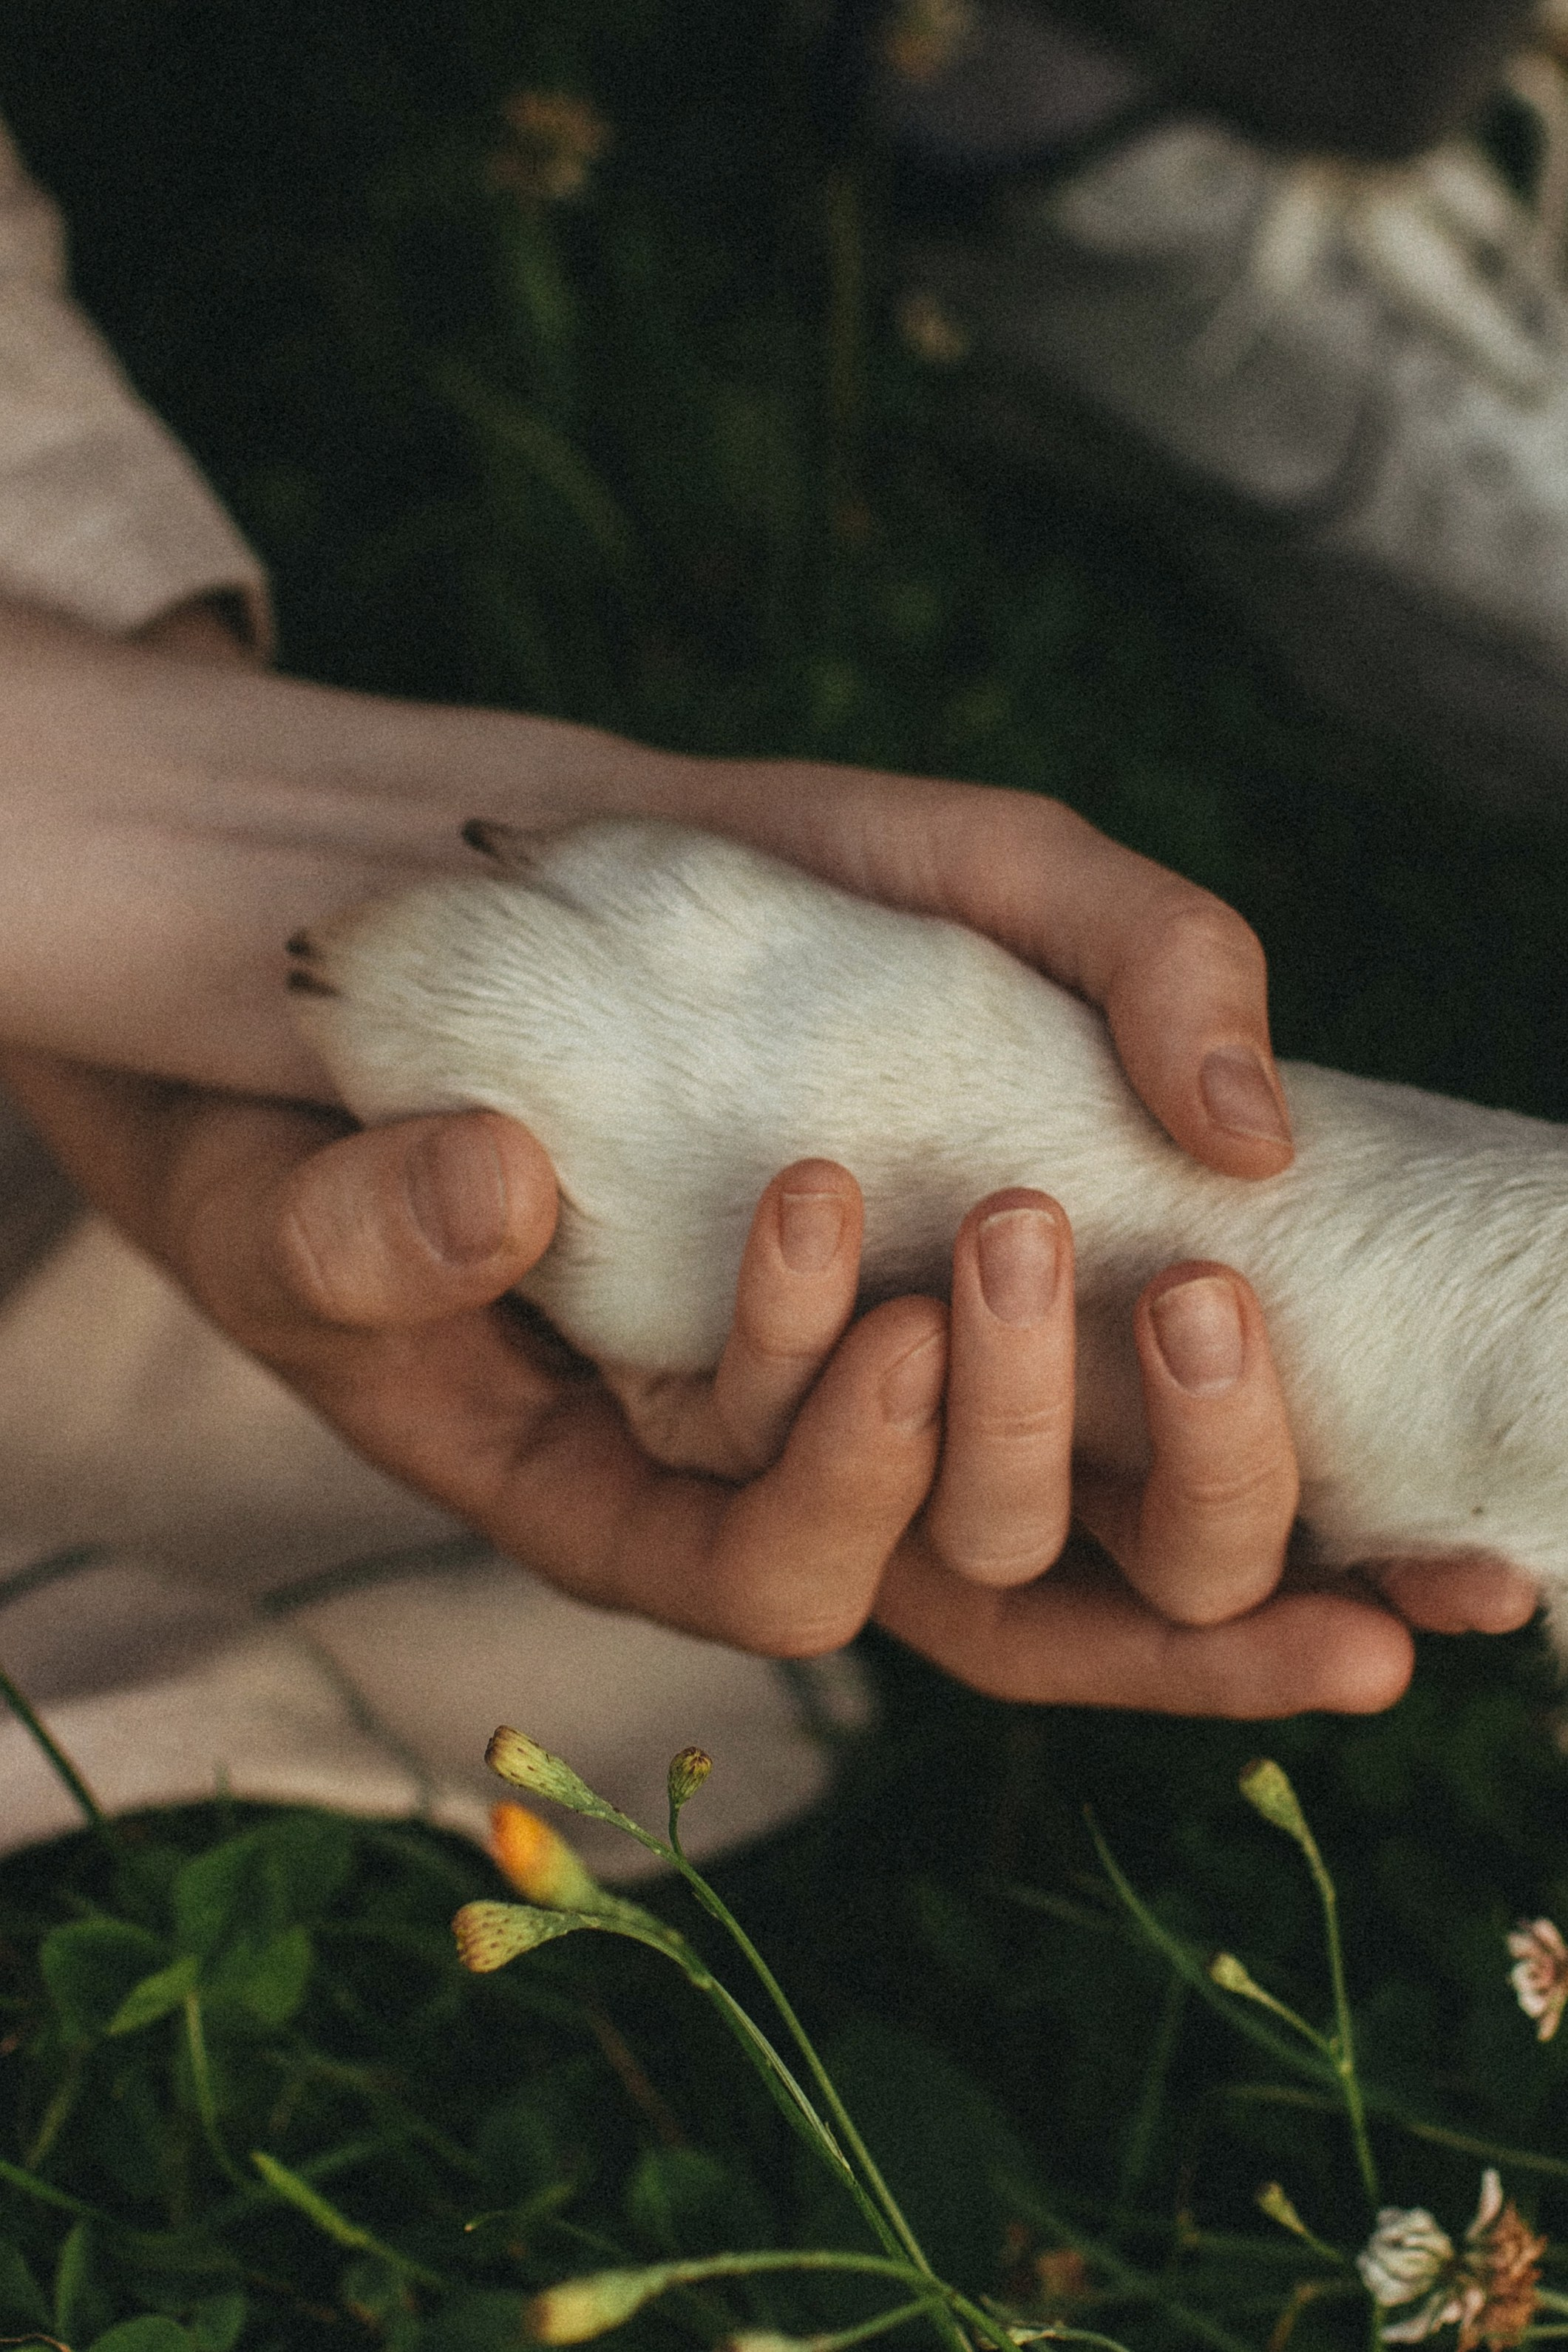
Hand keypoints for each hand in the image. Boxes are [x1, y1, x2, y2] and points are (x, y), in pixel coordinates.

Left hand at [0, 601, 1533, 1708]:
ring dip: (987, 1441)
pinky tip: (818, 1225)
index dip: (1339, 1576)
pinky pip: (723, 1535)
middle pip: (1099, 1600)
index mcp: (1020, 1347)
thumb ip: (1142, 944)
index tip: (1470, 1590)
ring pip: (918, 1578)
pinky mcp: (581, 1485)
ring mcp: (741, 1480)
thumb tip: (1264, 1132)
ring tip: (991, 1252)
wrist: (441, 903)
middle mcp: (892, 1449)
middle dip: (1200, 1495)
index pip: (1202, 1531)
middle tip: (1204, 1293)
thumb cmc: (738, 894)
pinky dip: (798, 1403)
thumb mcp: (961, 863)